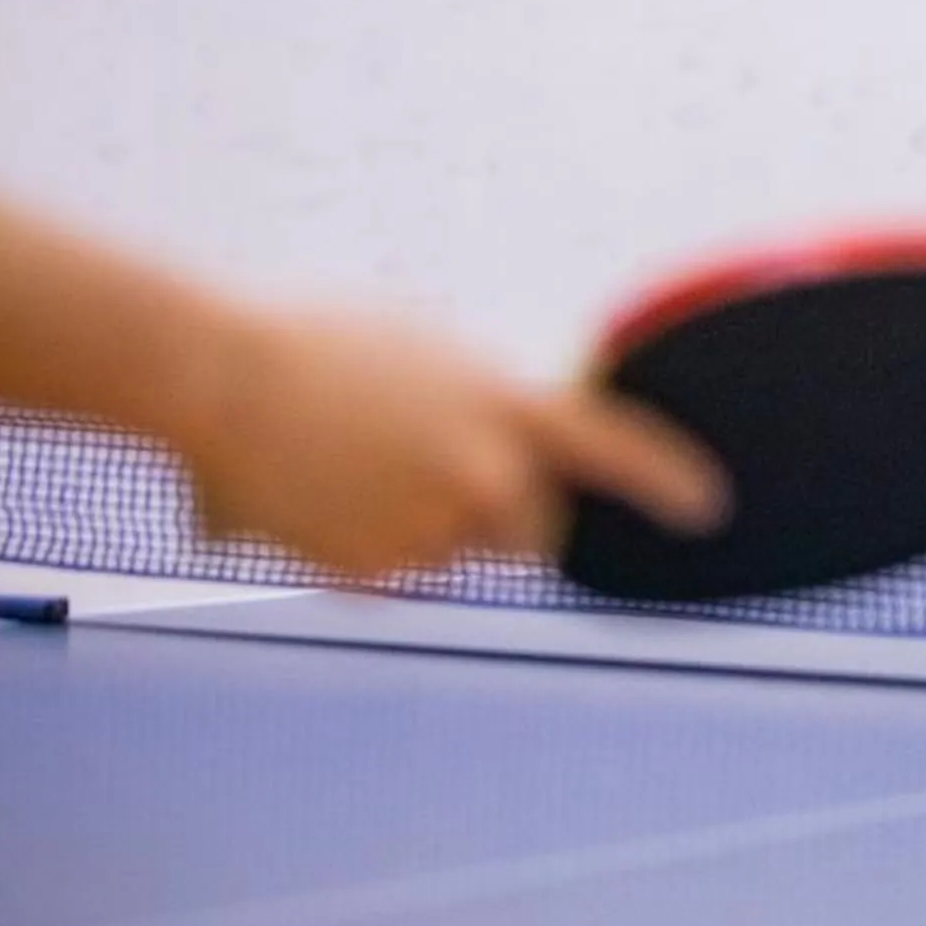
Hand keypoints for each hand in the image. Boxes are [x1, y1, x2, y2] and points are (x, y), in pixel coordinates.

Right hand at [173, 311, 728, 582]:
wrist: (218, 377)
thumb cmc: (318, 347)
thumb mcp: (427, 353)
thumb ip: (484, 403)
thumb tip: (512, 443)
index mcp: (505, 406)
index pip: (616, 450)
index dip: (669, 482)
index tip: (708, 506)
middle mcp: (484, 475)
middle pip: (537, 534)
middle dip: (511, 525)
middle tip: (447, 483)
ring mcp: (431, 531)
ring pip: (456, 556)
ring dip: (425, 531)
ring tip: (350, 469)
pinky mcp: (374, 576)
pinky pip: (396, 579)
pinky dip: (367, 554)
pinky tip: (318, 502)